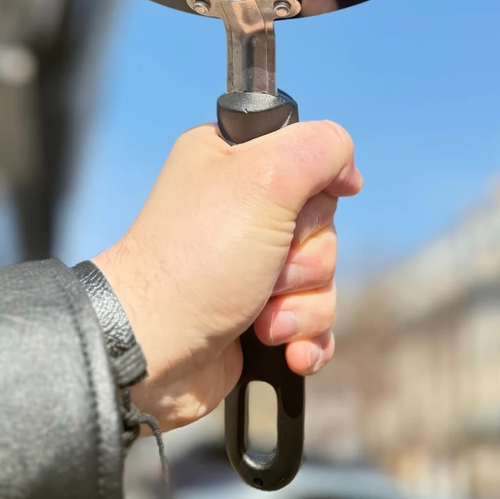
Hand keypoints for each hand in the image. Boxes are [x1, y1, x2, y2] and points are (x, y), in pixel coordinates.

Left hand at [93, 121, 361, 432]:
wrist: (151, 350)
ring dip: (301, 305)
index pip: (309, 160)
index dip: (316, 191)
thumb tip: (348, 169)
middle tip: (266, 269)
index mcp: (231, 160)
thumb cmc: (197, 258)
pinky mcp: (255, 315)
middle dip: (305, 260)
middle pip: (321, 225)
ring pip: (321, 278)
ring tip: (262, 319)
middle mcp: (238, 207)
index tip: (295, 211)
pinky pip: (313, 323)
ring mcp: (247, 264)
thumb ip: (319, 148)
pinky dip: (304, 338)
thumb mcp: (264, 176)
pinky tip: (284, 349)